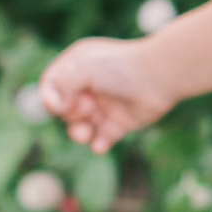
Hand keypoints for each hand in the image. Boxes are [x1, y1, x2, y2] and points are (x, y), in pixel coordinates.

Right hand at [36, 37, 177, 153]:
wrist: (160, 78)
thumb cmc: (120, 68)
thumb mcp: (82, 68)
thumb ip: (60, 85)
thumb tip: (54, 108)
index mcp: (78, 66)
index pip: (51, 86)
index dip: (51, 99)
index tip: (62, 105)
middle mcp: (89, 86)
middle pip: (64, 110)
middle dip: (70, 114)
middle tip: (89, 108)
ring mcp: (104, 106)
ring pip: (79, 128)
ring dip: (78, 133)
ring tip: (88, 133)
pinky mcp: (119, 124)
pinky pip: (100, 140)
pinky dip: (98, 144)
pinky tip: (102, 143)